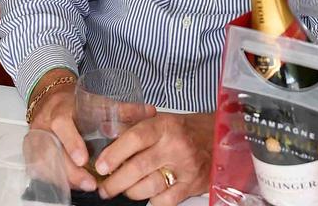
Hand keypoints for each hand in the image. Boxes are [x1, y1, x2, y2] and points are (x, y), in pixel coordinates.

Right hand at [26, 70, 158, 192]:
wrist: (49, 98)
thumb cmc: (75, 103)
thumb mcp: (97, 101)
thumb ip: (122, 109)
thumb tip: (150, 112)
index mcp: (60, 110)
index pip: (62, 125)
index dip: (71, 142)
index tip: (84, 159)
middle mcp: (45, 125)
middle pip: (52, 150)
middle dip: (70, 171)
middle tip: (90, 183)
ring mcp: (36, 139)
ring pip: (44, 163)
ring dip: (65, 178)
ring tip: (85, 187)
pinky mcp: (32, 151)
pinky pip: (39, 168)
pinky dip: (55, 179)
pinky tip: (71, 186)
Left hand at [95, 112, 213, 205]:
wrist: (217, 137)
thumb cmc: (183, 130)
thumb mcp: (159, 120)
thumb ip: (132, 125)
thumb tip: (103, 131)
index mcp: (165, 126)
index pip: (135, 138)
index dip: (114, 154)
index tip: (100, 166)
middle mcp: (175, 146)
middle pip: (138, 167)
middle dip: (115, 182)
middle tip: (104, 187)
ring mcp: (185, 168)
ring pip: (149, 187)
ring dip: (130, 192)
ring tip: (124, 189)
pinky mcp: (192, 185)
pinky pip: (164, 201)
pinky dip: (152, 200)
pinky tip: (148, 193)